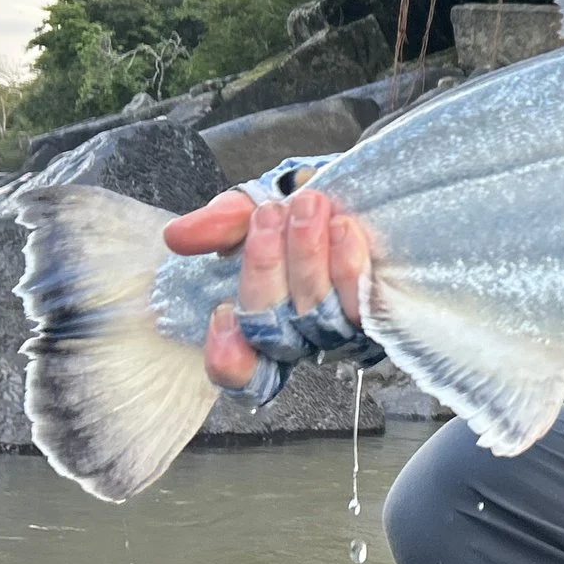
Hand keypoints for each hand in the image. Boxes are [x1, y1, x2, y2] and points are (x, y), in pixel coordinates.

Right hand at [165, 188, 370, 390]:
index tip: (220, 315)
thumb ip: (221, 223)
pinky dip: (349, 265)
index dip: (230, 359)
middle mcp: (308, 338)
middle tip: (268, 216)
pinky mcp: (387, 312)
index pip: (246, 373)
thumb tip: (176, 236)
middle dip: (266, 270)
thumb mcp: (260, 205)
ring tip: (307, 206)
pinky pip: (365, 302)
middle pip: (276, 333)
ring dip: (308, 257)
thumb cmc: (312, 207)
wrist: (372, 190)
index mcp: (270, 324)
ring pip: (320, 314)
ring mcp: (348, 329)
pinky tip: (343, 228)